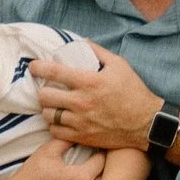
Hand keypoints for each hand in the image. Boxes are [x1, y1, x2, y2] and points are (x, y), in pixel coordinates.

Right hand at [0, 137, 101, 179]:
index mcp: (81, 177)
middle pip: (107, 177)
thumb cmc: (31, 176)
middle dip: (106, 166)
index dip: (101, 150)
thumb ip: (65, 139)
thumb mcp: (47, 151)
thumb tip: (79, 132)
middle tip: (104, 158)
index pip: (102, 160)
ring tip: (100, 172)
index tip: (98, 146)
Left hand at [32, 45, 162, 153]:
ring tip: (53, 105)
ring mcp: (81, 122)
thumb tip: (81, 42)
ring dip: (48, 109)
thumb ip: (98, 52)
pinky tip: (60, 120)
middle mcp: (82, 102)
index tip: (33, 67)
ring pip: (48, 115)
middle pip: (45, 96)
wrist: (147, 123)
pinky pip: (56, 132)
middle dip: (42, 90)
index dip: (39, 67)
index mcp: (89, 82)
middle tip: (47, 89)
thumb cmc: (134, 91)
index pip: (54, 72)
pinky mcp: (83, 137)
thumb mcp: (119, 65)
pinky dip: (55, 125)